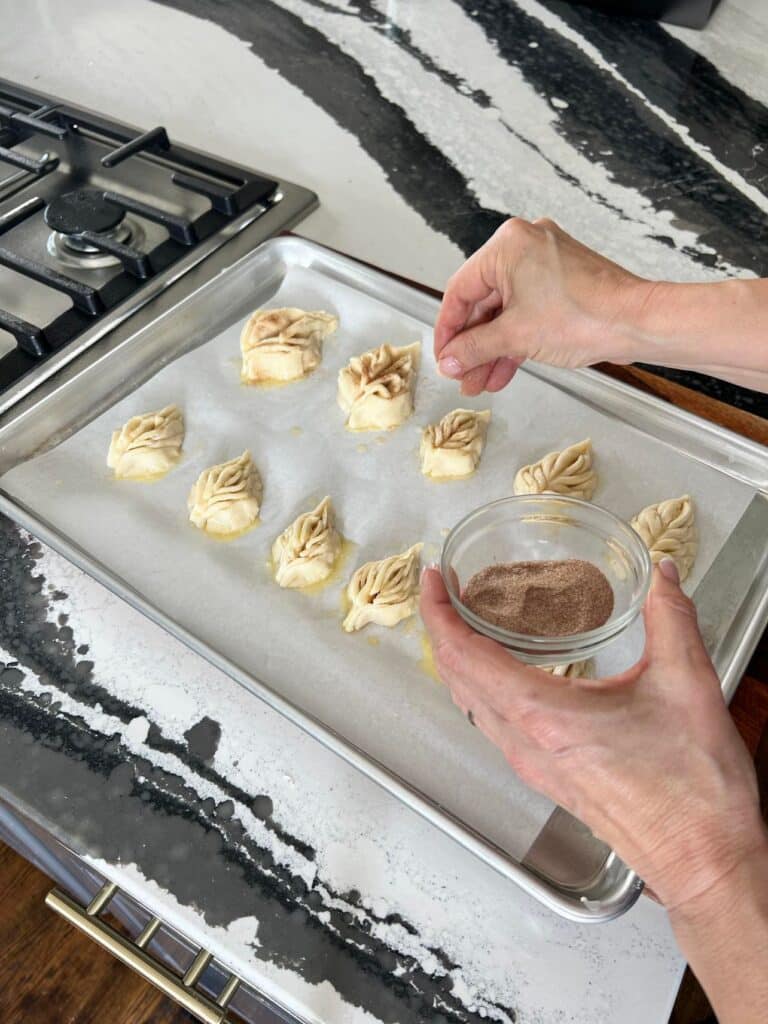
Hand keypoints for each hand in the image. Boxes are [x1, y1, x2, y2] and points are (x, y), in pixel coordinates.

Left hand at [420, 560, 766, 909]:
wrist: (704, 862)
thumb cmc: (694, 792)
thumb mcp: (687, 685)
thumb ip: (671, 617)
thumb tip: (663, 573)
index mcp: (543, 716)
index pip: (464, 655)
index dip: (439, 612)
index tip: (432, 579)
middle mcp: (525, 744)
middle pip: (457, 678)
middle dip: (443, 628)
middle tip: (446, 588)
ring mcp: (533, 765)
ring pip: (471, 704)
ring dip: (460, 659)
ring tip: (469, 620)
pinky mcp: (548, 777)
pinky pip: (494, 725)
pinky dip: (483, 687)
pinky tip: (505, 671)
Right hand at [434, 217, 654, 395]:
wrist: (636, 322)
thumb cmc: (585, 316)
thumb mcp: (515, 337)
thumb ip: (474, 348)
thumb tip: (450, 360)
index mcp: (507, 246)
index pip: (460, 291)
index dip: (448, 331)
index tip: (443, 356)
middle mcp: (525, 245)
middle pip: (483, 302)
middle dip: (473, 345)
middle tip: (462, 375)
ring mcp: (545, 262)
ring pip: (505, 310)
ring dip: (492, 348)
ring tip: (480, 381)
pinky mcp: (562, 280)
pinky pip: (526, 309)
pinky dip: (514, 338)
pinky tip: (503, 368)